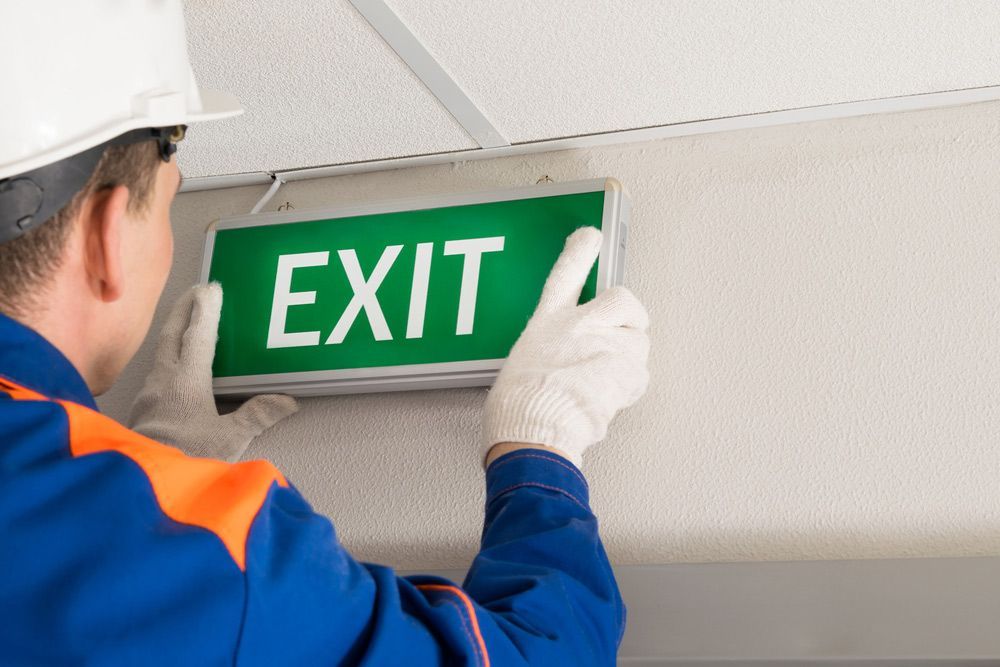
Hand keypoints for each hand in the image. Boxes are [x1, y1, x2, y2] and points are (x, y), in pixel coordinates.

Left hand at [128, 283, 297, 461]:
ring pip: (160, 354)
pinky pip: (156, 375)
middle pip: (171, 336)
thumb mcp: (229, 440)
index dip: (206, 311)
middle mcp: (162, 382)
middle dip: (184, 311)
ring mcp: (148, 397)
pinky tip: (173, 370)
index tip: (211, 288)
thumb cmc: (185, 461)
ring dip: (173, 334)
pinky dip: (167, 361)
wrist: (142, 488)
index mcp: (185, 382)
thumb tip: (286, 401)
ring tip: (184, 325)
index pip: (197, 336)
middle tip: (195, 293)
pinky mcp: (141, 413)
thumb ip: (257, 416)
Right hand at [482, 227, 649, 467]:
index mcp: (548, 322)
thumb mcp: (522, 365)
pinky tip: (606, 397)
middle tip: (616, 340)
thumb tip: (560, 360)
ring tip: (601, 382)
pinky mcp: (628, 367)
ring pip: (638, 341)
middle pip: (623, 300)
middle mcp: (580, 324)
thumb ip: (548, 351)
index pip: (566, 275)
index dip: (580, 253)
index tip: (590, 236)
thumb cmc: (520, 406)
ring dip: (627, 359)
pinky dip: (629, 387)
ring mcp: (607, 342)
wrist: (536, 429)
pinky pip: (640, 374)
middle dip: (628, 318)